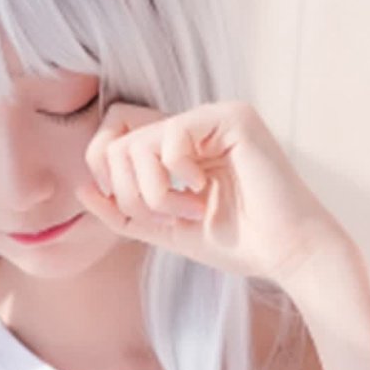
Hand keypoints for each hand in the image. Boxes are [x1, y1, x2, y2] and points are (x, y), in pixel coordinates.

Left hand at [78, 98, 352, 287]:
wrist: (288, 254)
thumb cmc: (239, 243)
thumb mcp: (166, 229)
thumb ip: (124, 211)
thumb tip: (81, 187)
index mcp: (180, 143)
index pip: (114, 135)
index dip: (108, 175)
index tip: (139, 211)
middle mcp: (195, 123)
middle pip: (116, 136)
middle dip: (128, 190)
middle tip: (168, 215)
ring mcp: (214, 116)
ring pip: (136, 141)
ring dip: (154, 191)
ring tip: (191, 210)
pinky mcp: (233, 117)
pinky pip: (170, 135)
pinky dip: (176, 177)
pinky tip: (205, 193)